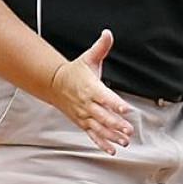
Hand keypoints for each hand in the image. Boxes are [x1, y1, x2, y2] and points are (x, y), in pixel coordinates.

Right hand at [50, 29, 133, 152]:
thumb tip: (108, 33)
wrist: (54, 84)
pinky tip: (112, 149)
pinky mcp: (83, 123)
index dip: (115, 103)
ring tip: (125, 141)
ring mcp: (84, 115)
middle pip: (102, 115)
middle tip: (128, 129)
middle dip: (115, 123)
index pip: (104, 96)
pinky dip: (102, 143)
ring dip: (112, 135)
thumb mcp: (88, 58)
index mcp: (90, 87)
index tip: (126, 108)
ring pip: (99, 127)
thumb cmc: (74, 72)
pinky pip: (93, 135)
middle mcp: (87, 103)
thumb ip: (101, 47)